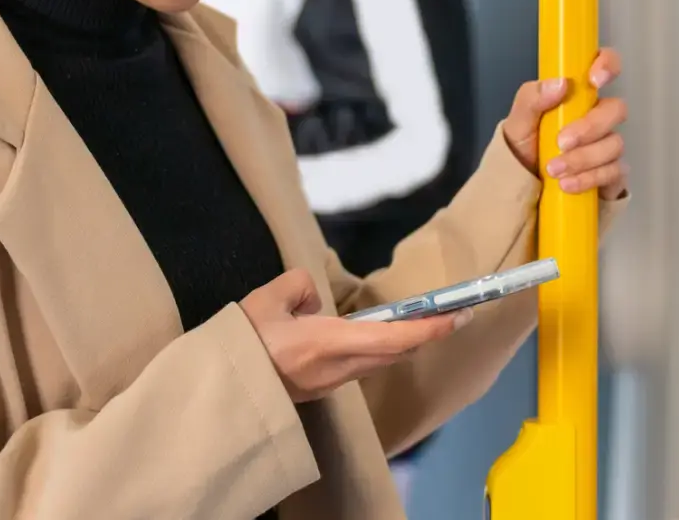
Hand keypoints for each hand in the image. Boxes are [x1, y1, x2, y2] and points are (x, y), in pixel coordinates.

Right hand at [240, 269, 469, 403]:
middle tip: (450, 316)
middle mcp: (339, 368)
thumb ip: (299, 286)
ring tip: (416, 323)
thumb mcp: (268, 298)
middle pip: (395, 352)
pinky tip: (369, 337)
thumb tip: (313, 301)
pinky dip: (375, 350)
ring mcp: (330, 383)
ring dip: (401, 344)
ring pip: (378, 361)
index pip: (394, 336)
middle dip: (425, 335)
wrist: (220, 391)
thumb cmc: (243, 345)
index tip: (458, 316)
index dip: (431, 327)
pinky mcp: (318, 390)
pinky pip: (358, 366)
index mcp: (330, 343)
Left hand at [503, 48, 628, 199]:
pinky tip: (567, 184)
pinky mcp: (612, 172)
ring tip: (553, 170)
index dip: (608, 65)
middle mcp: (598, 116)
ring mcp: (608, 144)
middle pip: (616, 109)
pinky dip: (588, 178)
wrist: (523, 185)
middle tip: (561, 142)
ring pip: (614, 144)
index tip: (595, 80)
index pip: (605, 65)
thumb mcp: (518, 121)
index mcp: (578, 94)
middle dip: (590, 127)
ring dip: (582, 158)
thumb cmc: (525, 145)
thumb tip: (560, 83)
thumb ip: (533, 97)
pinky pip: (613, 172)